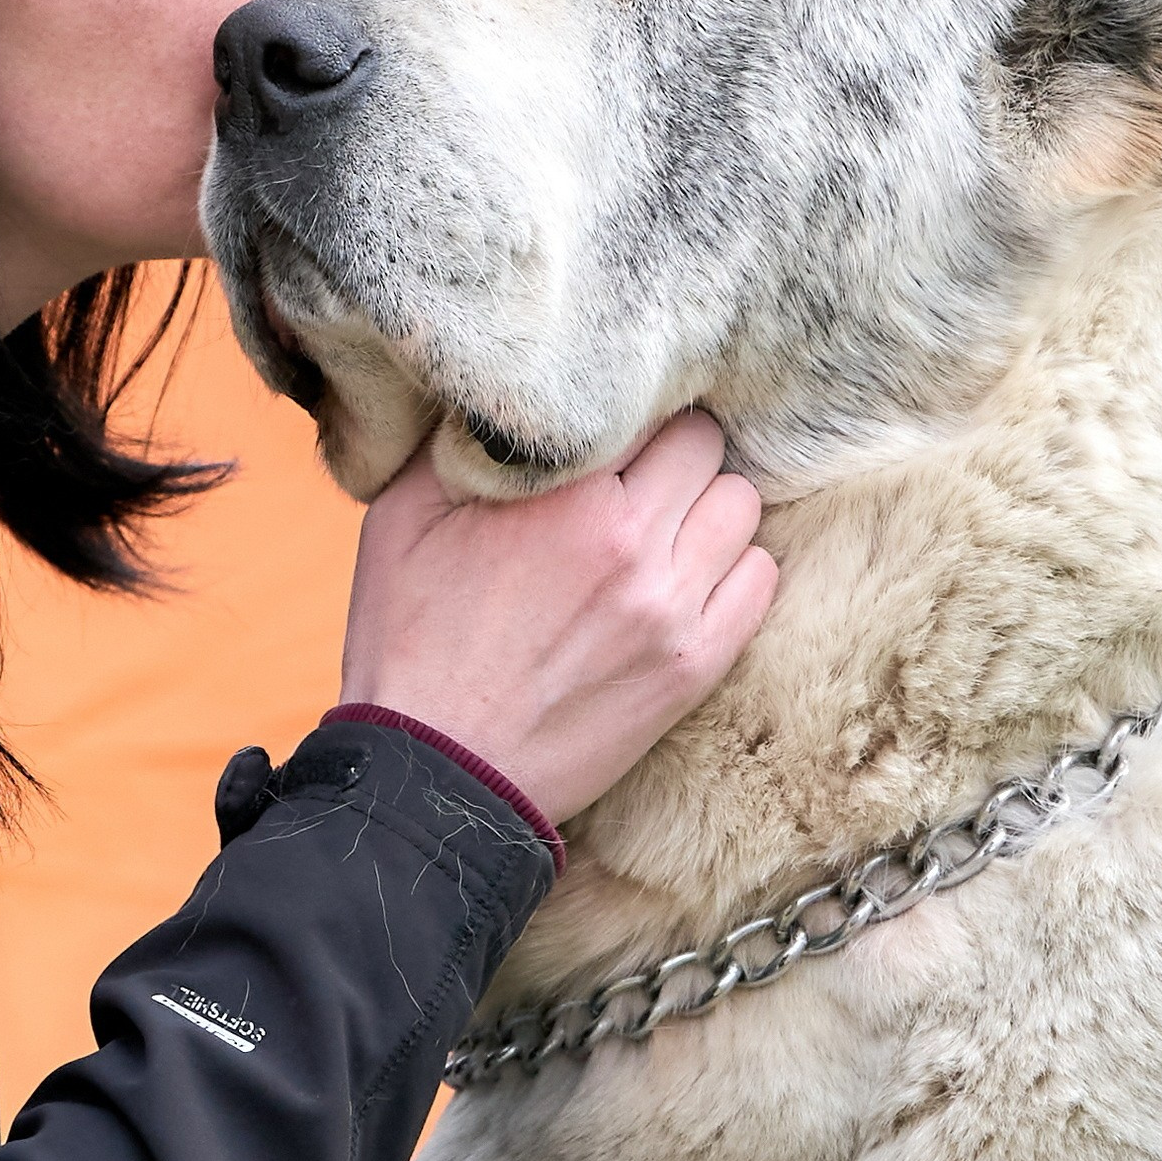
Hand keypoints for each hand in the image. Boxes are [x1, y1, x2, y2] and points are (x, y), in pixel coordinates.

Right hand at [340, 409, 777, 825]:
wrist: (435, 773)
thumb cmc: (409, 640)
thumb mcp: (401, 515)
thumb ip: (460, 439)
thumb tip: (506, 387)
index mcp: (565, 493)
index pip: (647, 403)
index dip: (624, 409)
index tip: (607, 426)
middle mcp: (633, 541)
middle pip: (704, 444)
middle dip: (670, 450)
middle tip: (633, 473)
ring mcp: (674, 607)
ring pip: (741, 505)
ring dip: (706, 505)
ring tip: (662, 526)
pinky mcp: (696, 665)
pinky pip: (760, 579)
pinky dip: (732, 567)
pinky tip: (686, 577)